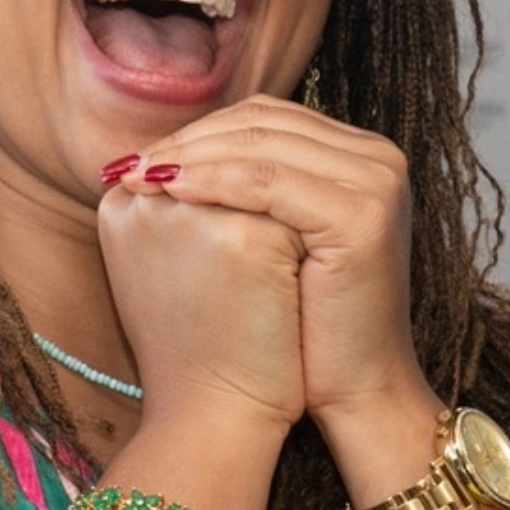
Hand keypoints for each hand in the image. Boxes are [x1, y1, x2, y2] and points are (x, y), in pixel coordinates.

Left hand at [127, 100, 421, 431]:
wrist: (353, 391)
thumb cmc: (302, 324)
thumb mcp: (272, 240)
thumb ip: (240, 187)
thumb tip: (151, 154)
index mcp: (360, 154)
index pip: (265, 118)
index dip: (198, 132)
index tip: (140, 156)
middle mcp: (379, 157)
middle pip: (263, 123)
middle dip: (189, 141)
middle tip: (131, 162)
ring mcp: (376, 182)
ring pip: (262, 147)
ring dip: (192, 157)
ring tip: (140, 175)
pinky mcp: (362, 214)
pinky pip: (270, 184)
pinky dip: (216, 182)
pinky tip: (172, 192)